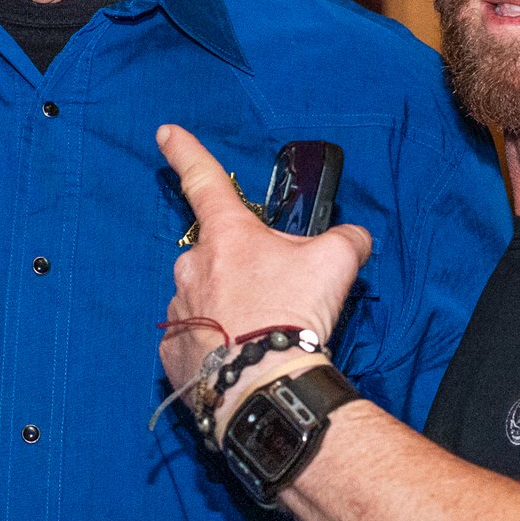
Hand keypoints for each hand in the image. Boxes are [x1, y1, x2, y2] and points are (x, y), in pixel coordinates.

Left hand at [158, 125, 371, 415]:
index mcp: (228, 234)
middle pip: (218, 253)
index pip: (204, 179)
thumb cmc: (294, 315)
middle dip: (244, 266)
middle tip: (277, 293)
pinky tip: (240, 358)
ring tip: (262, 333)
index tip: (166, 133)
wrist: (265, 386)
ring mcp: (179, 309)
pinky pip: (194, 339)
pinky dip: (215, 344)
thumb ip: (346, 237)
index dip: (185, 151)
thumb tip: (354, 237)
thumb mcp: (336, 262)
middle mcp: (194, 266)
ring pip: (205, 296)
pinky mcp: (172, 352)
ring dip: (229, 307)